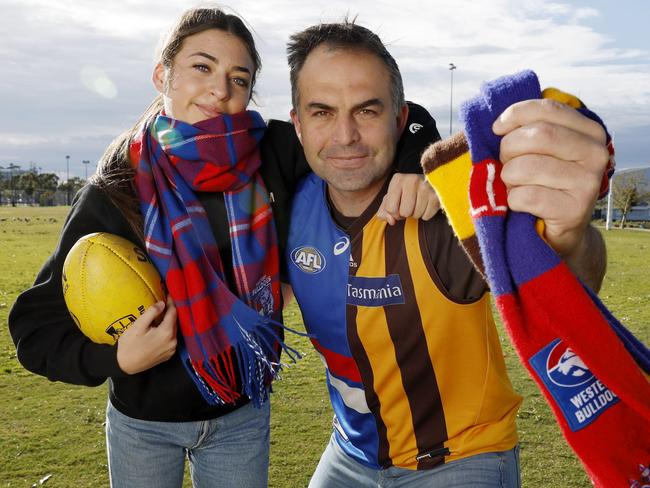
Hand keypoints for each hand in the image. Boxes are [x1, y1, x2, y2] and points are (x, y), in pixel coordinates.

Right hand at [116, 296, 177, 374]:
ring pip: (174, 330)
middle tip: (165, 302)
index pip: (173, 312)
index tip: (168, 294)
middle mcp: (173, 341)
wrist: (125, 366)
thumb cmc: (129, 345)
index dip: (171, 302)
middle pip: (175, 322)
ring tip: (163, 313)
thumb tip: (162, 303)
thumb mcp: (138, 326)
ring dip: (170, 322)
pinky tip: (161, 328)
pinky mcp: (169, 354)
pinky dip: (168, 332)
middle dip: (170, 311)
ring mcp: (172, 349)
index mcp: (166, 332)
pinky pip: (171, 339)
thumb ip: (151, 313)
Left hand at [376, 173, 439, 224]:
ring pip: (416, 215)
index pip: (390, 208)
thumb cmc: (406, 193)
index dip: (394, 213)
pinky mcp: (436, 196)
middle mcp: (412, 180)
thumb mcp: (390, 199)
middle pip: (404, 213)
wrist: (430, 184)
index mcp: (397, 179)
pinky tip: (426, 204)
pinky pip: (426, 216)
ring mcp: (426, 187)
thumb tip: (391, 221)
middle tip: (410, 204)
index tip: (399, 205)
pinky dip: (425, 214)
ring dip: (416, 214)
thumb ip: (384, 211)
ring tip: (418, 203)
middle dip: (406, 213)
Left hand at [493, 98, 608, 256]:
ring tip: (515, 185)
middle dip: (508, 149)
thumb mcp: (540, 150)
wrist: (560, 230)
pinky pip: (527, 196)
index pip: (547, 109)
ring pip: (527, 167)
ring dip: (509, 177)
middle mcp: (595, 153)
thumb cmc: (543, 182)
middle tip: (506, 163)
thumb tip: (499, 124)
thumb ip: (529, 129)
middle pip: (537, 135)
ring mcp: (588, 182)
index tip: (497, 129)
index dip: (515, 115)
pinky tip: (521, 204)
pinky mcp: (575, 210)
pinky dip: (513, 200)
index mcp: (589, 131)